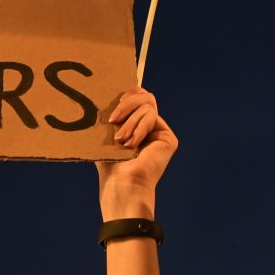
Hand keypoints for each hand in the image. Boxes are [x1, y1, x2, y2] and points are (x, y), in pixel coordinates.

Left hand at [96, 88, 177, 219]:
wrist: (122, 184)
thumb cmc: (109, 164)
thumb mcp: (106, 134)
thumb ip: (113, 115)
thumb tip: (107, 90)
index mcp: (135, 124)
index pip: (137, 96)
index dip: (129, 92)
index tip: (115, 98)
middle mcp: (149, 127)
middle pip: (145, 96)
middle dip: (127, 103)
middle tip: (113, 119)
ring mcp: (159, 132)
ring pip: (147, 105)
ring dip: (128, 122)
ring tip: (119, 140)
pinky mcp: (168, 138)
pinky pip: (151, 116)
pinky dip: (137, 128)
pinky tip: (131, 144)